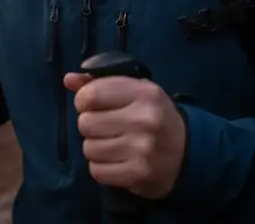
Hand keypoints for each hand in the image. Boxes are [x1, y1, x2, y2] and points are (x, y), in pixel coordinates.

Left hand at [64, 72, 186, 199]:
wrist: (187, 151)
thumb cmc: (152, 114)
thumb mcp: (132, 90)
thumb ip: (98, 83)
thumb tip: (68, 79)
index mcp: (142, 92)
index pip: (91, 95)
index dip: (83, 100)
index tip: (90, 105)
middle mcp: (144, 119)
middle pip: (86, 123)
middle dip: (89, 125)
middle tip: (104, 126)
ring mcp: (142, 149)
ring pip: (89, 148)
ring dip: (94, 147)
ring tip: (111, 143)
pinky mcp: (139, 174)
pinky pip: (97, 171)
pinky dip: (100, 167)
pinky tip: (114, 160)